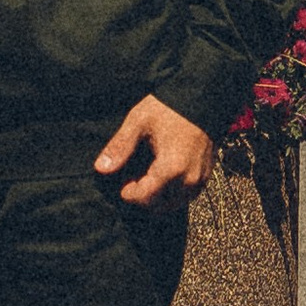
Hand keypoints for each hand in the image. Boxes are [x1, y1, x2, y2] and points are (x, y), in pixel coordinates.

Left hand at [93, 97, 213, 206]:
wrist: (201, 98)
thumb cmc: (168, 108)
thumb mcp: (139, 122)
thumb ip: (120, 147)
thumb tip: (100, 168)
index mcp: (172, 169)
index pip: (144, 198)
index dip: (128, 193)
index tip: (122, 180)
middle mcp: (189, 180)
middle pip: (157, 206)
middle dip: (142, 196)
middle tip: (132, 177)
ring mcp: (200, 181)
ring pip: (171, 205)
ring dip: (156, 197)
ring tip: (147, 175)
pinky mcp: (205, 179)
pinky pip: (184, 197)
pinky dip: (170, 193)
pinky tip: (161, 174)